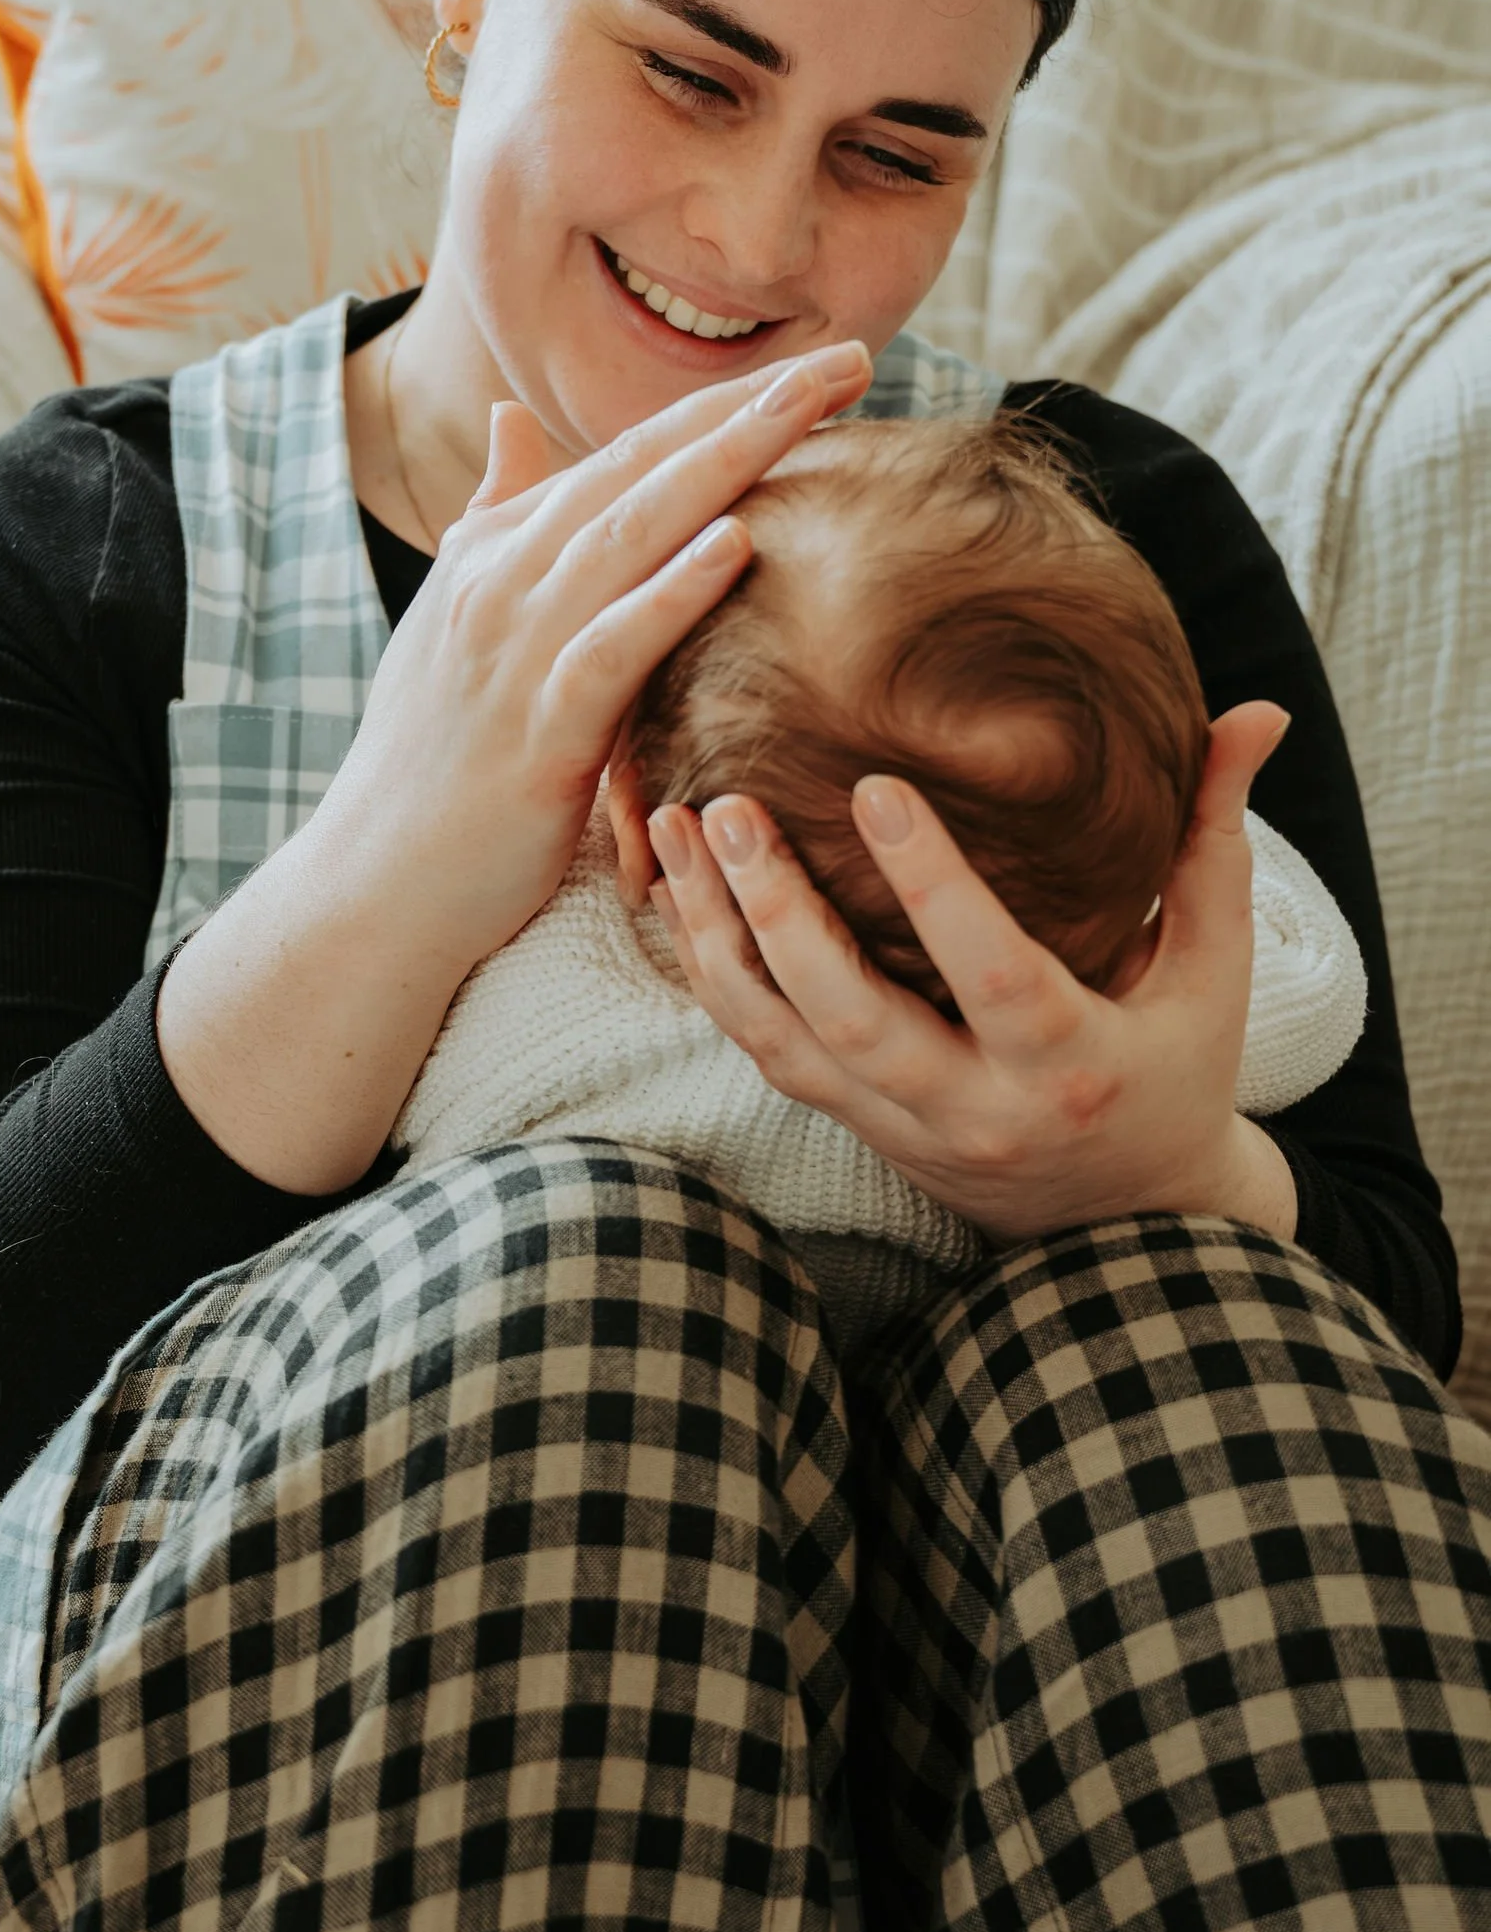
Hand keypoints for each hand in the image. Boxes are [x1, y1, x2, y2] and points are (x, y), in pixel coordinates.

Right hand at [323, 338, 875, 979]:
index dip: (725, 402)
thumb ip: (494, 517)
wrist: (374, 882)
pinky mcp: (536, 733)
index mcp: (494, 550)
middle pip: (639, 470)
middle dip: (747, 407)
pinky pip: (612, 648)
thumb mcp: (454, 621)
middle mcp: (500, 580)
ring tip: (811, 412)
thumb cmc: (433, 760)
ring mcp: (513, 651)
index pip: (626, 452)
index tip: (819, 365)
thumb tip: (509, 421)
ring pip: (629, 534)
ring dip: (725, 466)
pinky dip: (670, 591)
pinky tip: (735, 544)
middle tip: (849, 358)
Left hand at [646, 698, 1300, 1242]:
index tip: (875, 788)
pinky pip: (760, 1051)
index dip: (934, 888)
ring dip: (718, 939)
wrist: (1121, 1219)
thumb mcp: (1215, 969)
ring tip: (675, 830)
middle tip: (730, 807)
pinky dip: (709, 973)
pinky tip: (673, 889)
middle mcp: (972, 1108)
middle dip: (782, 916)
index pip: (994, 975)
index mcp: (1070, 1065)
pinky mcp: (850, 1123)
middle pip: (853, 1020)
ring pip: (783, 1042)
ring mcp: (899, 1124)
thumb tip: (1256, 712)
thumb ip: (1212, 837)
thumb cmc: (1176, 1068)